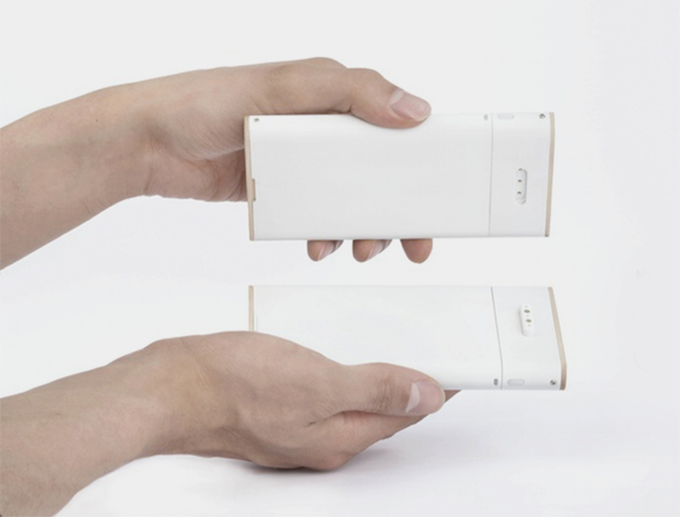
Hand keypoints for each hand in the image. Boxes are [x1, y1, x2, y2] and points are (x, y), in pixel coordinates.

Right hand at [0, 332, 453, 514]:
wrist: (171, 386)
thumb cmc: (235, 384)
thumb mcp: (318, 381)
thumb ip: (375, 388)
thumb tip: (425, 396)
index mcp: (340, 436)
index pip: (405, 415)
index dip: (435, 391)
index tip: (458, 371)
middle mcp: (323, 438)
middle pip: (382, 415)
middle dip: (410, 390)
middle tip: (432, 361)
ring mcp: (299, 426)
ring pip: (354, 404)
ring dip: (378, 383)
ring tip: (396, 357)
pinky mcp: (278, 409)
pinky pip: (325, 395)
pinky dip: (344, 378)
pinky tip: (341, 361)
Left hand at [136, 58, 433, 261]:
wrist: (150, 143)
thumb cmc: (204, 101)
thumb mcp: (280, 87)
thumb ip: (348, 92)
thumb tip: (412, 109)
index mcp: (332, 97)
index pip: (394, 127)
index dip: (422, 161)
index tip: (439, 195)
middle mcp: (322, 129)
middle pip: (379, 174)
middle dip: (399, 211)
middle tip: (411, 242)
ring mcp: (302, 163)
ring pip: (351, 201)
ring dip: (363, 230)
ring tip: (360, 250)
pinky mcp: (282, 190)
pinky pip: (318, 217)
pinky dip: (326, 236)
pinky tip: (320, 246)